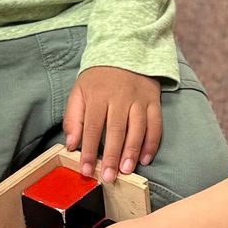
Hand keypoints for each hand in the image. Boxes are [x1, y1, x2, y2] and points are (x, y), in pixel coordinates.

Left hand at [64, 66, 161, 182]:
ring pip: (137, 129)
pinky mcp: (154, 101)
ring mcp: (139, 99)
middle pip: (116, 130)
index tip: (87, 170)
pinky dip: (152, 143)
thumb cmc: (99, 78)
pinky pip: (156, 124)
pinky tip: (145, 159)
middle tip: (109, 177)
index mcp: (98, 95)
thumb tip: (71, 145)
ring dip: (132, 152)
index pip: (93, 127)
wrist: (126, 50)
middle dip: (112, 156)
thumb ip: (73, 118)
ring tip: (127, 171)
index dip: (89, 151)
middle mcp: (120, 97)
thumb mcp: (79, 91)